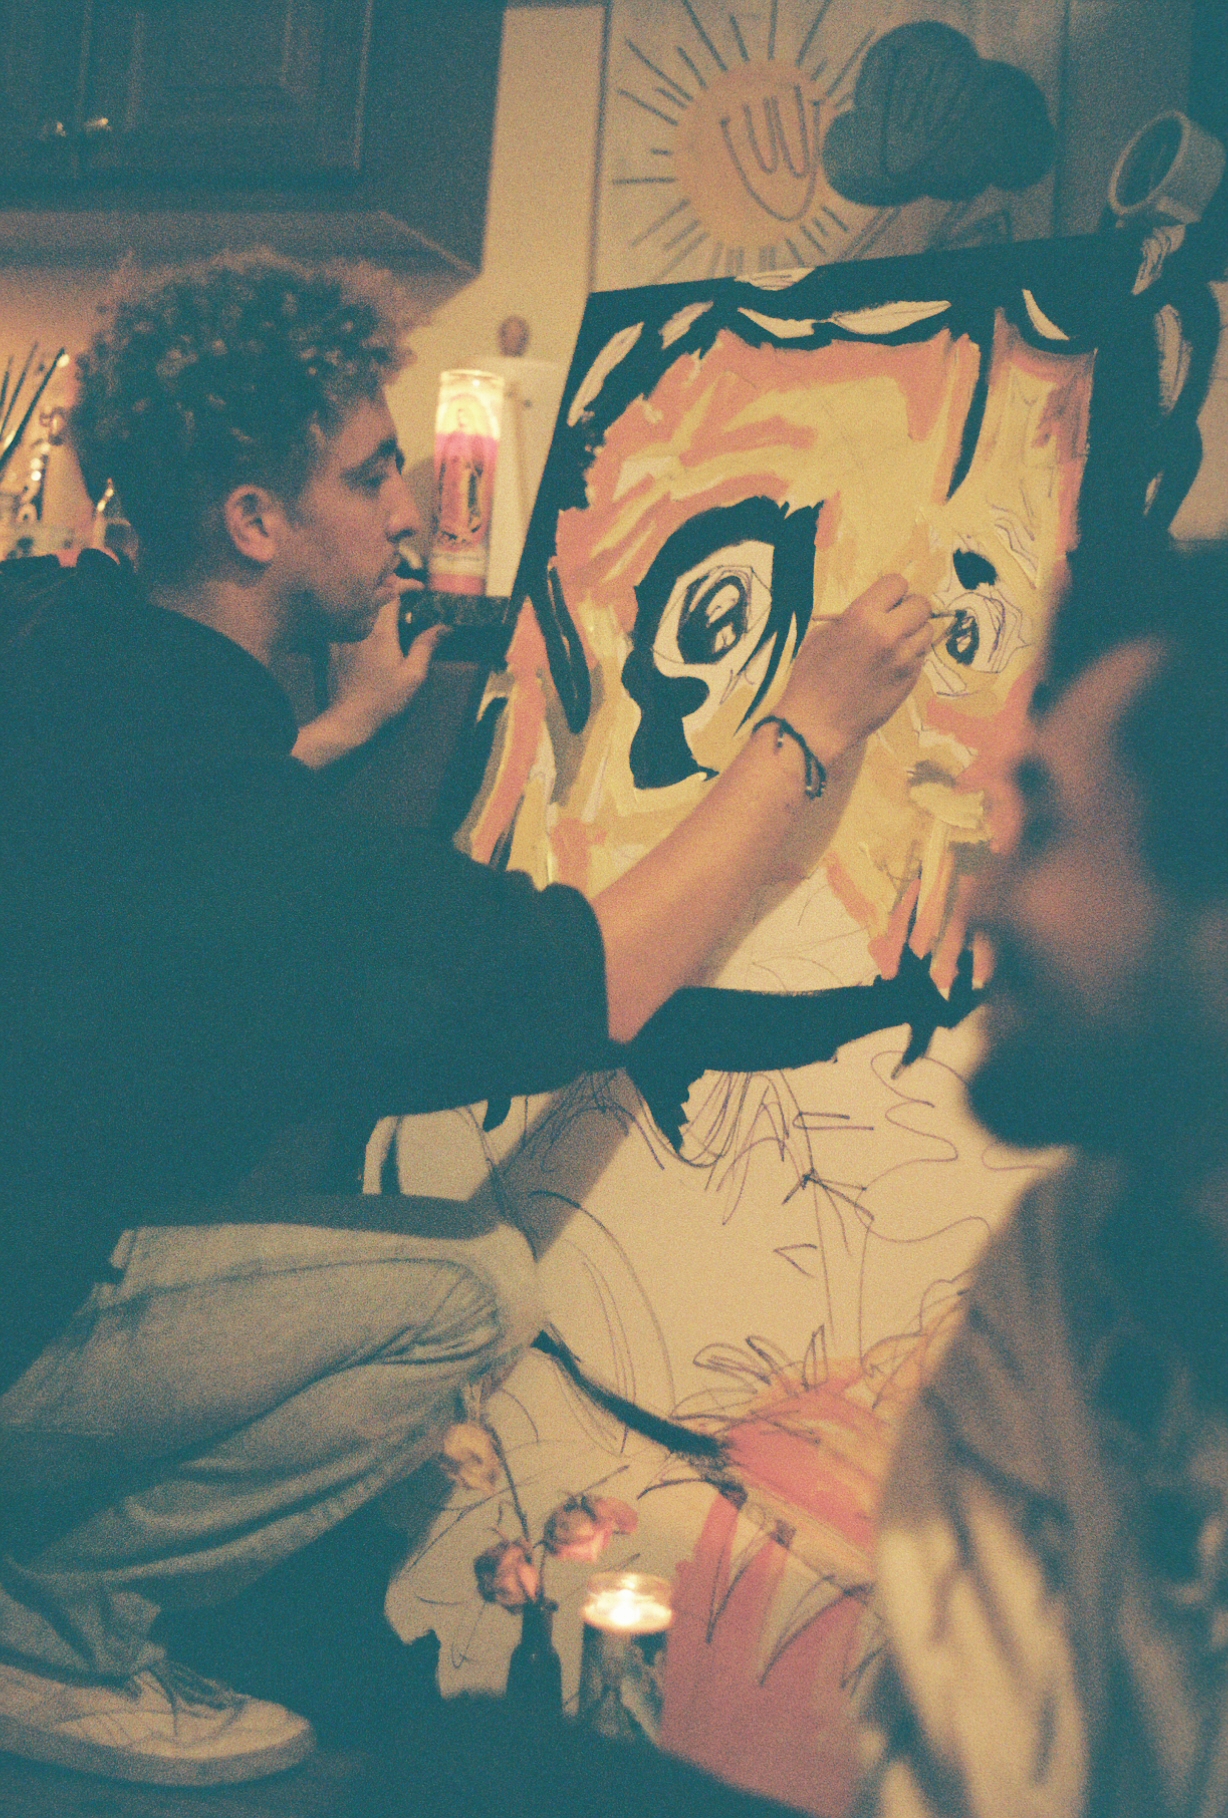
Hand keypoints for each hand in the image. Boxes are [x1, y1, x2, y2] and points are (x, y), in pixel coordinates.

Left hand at [290, 596, 448, 767]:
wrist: (350, 717)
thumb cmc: (385, 699)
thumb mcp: (413, 676)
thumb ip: (426, 646)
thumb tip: (444, 627)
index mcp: (381, 632)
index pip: (391, 593)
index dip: (406, 584)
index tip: (419, 588)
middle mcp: (359, 628)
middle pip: (370, 592)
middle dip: (388, 584)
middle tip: (402, 587)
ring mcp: (343, 637)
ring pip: (355, 604)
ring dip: (371, 596)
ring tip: (386, 599)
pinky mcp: (332, 648)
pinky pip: (341, 620)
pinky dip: (354, 613)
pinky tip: (362, 620)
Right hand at [774, 574, 932, 765]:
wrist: (816, 724)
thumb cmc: (810, 678)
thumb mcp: (824, 635)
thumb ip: (855, 617)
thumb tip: (879, 610)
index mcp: (862, 616)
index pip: (897, 583)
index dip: (891, 592)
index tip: (885, 602)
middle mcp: (889, 634)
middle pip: (922, 604)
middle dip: (909, 609)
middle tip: (895, 622)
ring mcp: (904, 659)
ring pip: (926, 632)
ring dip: (913, 634)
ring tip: (892, 647)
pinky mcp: (910, 680)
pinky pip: (920, 657)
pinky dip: (910, 658)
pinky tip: (889, 668)